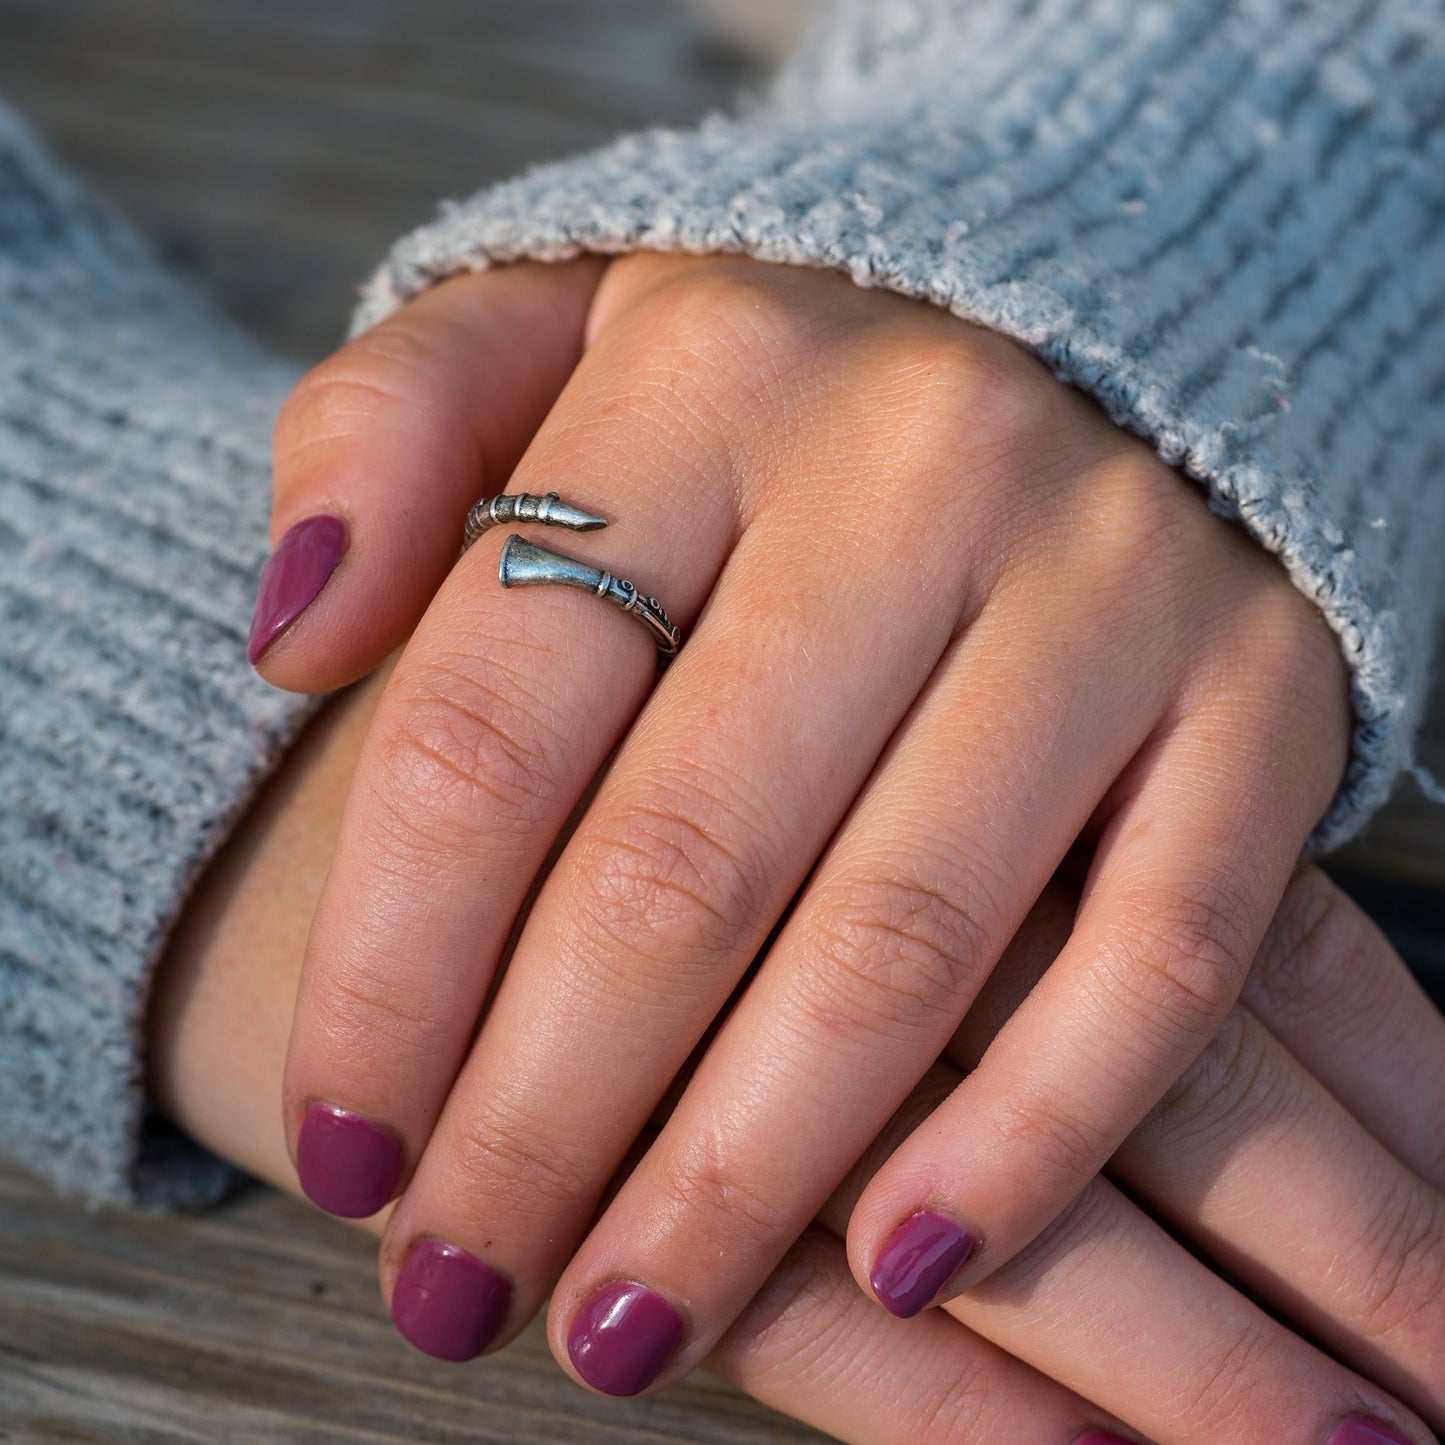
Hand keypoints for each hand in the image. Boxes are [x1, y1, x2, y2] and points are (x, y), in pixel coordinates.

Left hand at [261, 254, 1355, 1388]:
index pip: (493, 722)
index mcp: (703, 376)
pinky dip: (1032, 1137)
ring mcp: (1114, 579)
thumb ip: (386, 439)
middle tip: (456, 1290)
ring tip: (623, 1328)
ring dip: (741, 1180)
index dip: (390, 972)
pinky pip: (1159, 955)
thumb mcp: (547, 326)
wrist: (1071, 319)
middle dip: (545, 1121)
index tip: (344, 1152)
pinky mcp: (1264, 689)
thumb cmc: (764, 381)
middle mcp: (920, 464)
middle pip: (683, 864)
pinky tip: (896, 1263)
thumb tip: (289, 639)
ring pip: (903, 943)